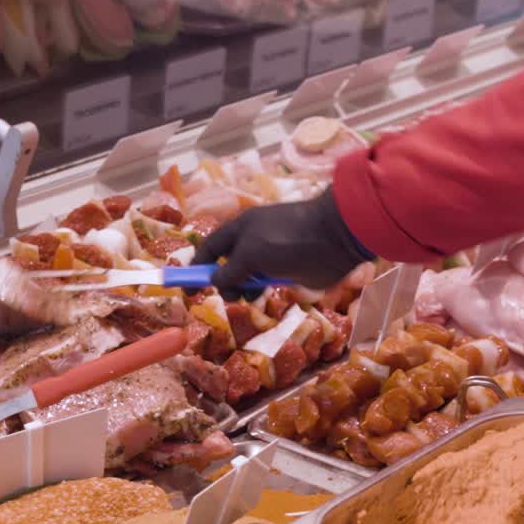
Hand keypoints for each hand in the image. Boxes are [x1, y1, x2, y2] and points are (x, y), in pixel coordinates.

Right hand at [194, 189, 374, 292]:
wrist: (335, 238)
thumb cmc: (288, 239)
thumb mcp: (251, 253)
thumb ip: (229, 269)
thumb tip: (214, 281)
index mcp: (239, 229)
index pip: (209, 247)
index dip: (196, 266)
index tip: (188, 290)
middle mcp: (252, 241)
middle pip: (226, 265)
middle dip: (224, 281)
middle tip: (233, 294)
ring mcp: (270, 257)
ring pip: (245, 278)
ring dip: (244, 289)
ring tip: (252, 293)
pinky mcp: (287, 271)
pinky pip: (265, 283)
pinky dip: (261, 290)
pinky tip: (267, 292)